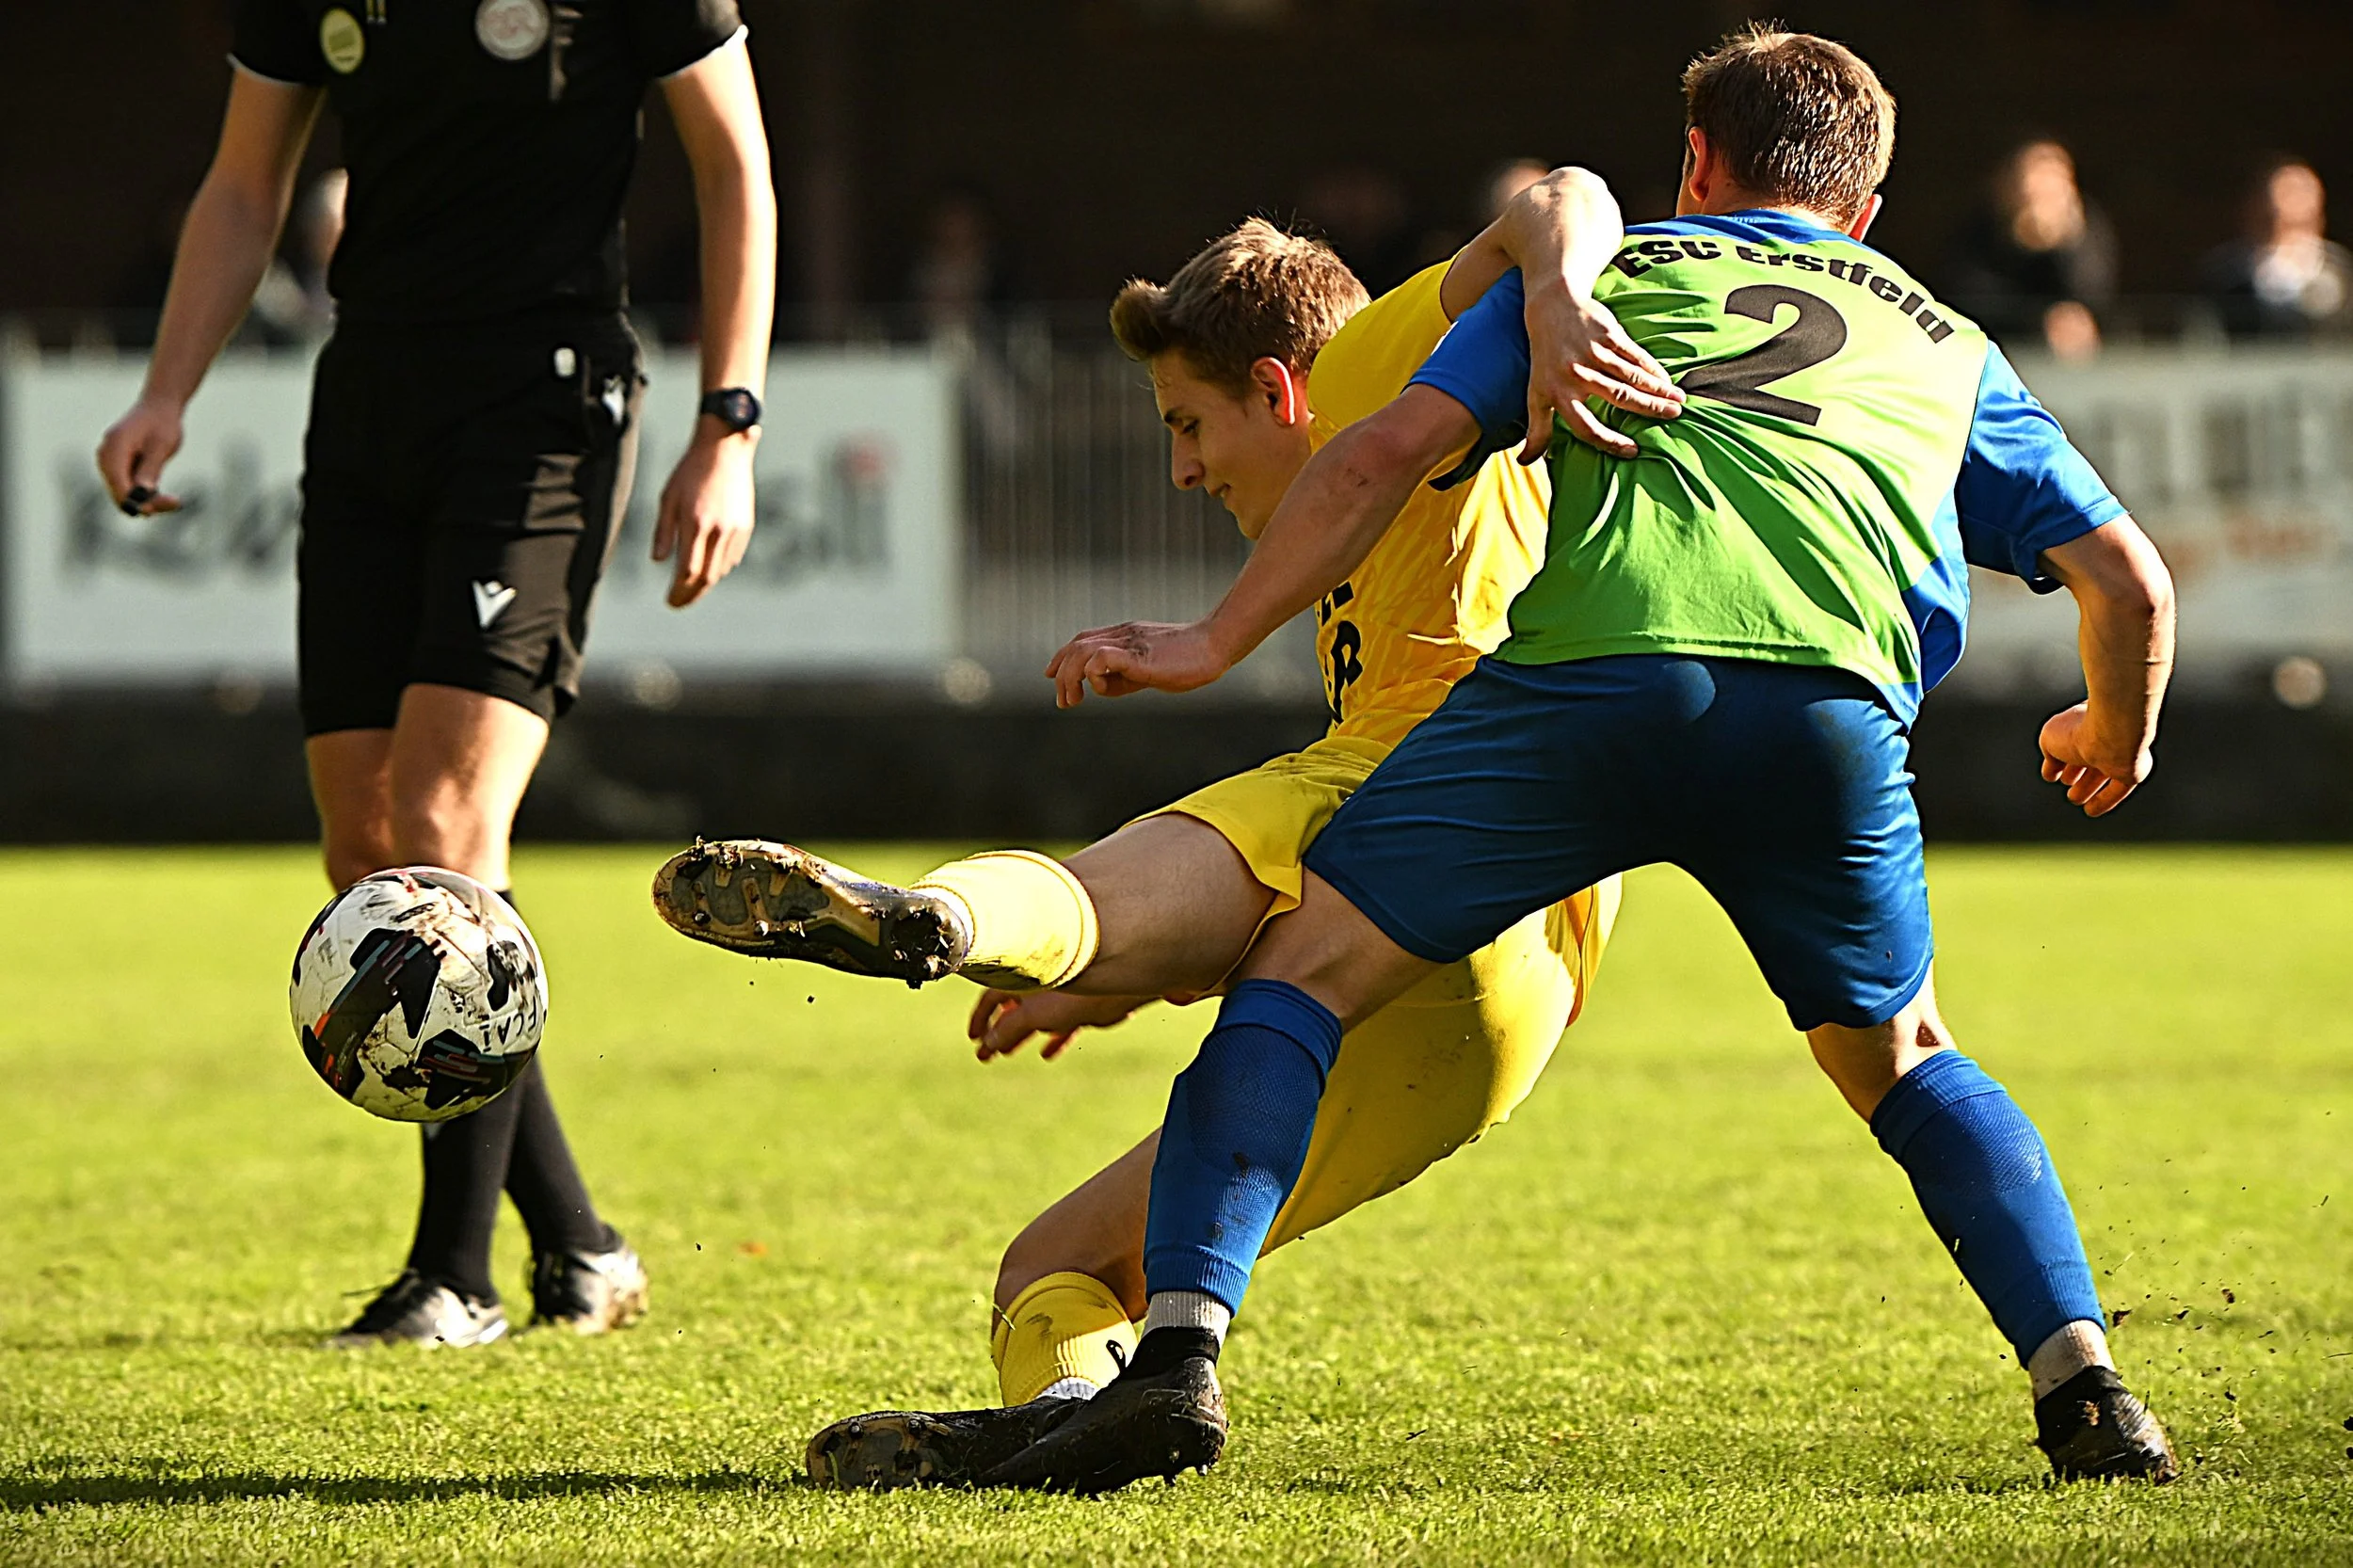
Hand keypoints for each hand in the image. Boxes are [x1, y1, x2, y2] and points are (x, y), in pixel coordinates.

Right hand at [95, 397, 187, 515]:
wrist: (159, 408)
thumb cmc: (162, 424)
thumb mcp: (161, 446)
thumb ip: (150, 469)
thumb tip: (143, 493)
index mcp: (114, 447)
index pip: (117, 481)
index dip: (133, 500)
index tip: (153, 511)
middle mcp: (106, 455)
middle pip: (118, 490)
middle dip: (142, 502)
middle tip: (173, 504)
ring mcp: (109, 462)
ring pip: (123, 492)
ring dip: (146, 500)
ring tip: (173, 502)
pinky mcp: (118, 467)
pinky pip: (128, 488)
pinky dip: (145, 495)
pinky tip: (167, 498)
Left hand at [652, 422, 755, 607]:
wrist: (725, 449)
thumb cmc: (691, 471)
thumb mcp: (668, 498)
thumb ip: (664, 532)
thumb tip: (659, 561)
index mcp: (695, 524)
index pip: (688, 572)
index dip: (678, 592)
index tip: (670, 601)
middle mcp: (718, 531)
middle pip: (707, 578)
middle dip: (692, 596)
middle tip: (679, 603)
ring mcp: (735, 530)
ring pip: (721, 570)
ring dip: (705, 582)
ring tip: (690, 586)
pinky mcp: (746, 527)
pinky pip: (732, 557)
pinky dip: (719, 568)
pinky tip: (708, 567)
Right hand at [968, 988, 1151, 1061]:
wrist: (1122, 987)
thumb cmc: (1076, 992)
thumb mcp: (1034, 1014)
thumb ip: (1010, 1028)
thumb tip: (987, 1044)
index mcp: (1023, 979)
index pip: (991, 996)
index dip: (981, 1018)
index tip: (974, 1038)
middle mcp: (1040, 984)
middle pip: (1012, 1008)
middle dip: (997, 1030)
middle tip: (985, 1052)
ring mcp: (1062, 995)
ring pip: (1034, 1018)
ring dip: (1020, 1036)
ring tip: (1007, 1053)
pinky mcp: (1082, 1006)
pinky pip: (1060, 1025)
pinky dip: (1051, 1038)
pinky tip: (1046, 1054)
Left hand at [1044, 619, 1231, 708]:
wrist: (1215, 645)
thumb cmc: (1189, 660)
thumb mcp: (1149, 669)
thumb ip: (1126, 675)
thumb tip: (1102, 687)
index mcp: (1124, 636)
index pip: (1082, 640)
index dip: (1062, 657)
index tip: (1051, 676)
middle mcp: (1122, 635)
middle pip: (1076, 646)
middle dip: (1061, 674)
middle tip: (1065, 702)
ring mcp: (1130, 643)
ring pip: (1082, 651)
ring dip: (1070, 677)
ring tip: (1073, 700)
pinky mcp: (1139, 656)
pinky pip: (1102, 657)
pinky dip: (1093, 673)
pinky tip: (1100, 687)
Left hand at [1522, 277, 1683, 461]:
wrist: (1551, 309)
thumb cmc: (1545, 360)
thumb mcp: (1535, 395)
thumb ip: (1537, 429)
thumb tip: (1526, 461)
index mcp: (1558, 394)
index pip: (1586, 427)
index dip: (1610, 442)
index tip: (1632, 451)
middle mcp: (1576, 375)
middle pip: (1619, 398)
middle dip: (1649, 409)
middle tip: (1672, 418)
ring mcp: (1594, 353)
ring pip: (1632, 376)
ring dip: (1658, 389)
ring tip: (1678, 402)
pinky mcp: (1607, 335)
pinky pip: (1635, 355)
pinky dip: (1653, 368)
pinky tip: (1667, 380)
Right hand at [2038, 702, 2151, 816]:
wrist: (2111, 731)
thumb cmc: (2078, 729)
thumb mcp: (2049, 737)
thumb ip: (2048, 751)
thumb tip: (2051, 770)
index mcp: (2086, 720)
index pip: (2072, 741)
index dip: (2060, 758)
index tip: (2053, 772)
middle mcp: (2105, 735)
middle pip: (2089, 758)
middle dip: (2077, 773)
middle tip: (2068, 785)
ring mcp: (2120, 752)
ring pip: (2103, 773)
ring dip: (2089, 787)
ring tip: (2075, 799)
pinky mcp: (2133, 770)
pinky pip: (2118, 789)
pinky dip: (2104, 800)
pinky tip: (2091, 811)